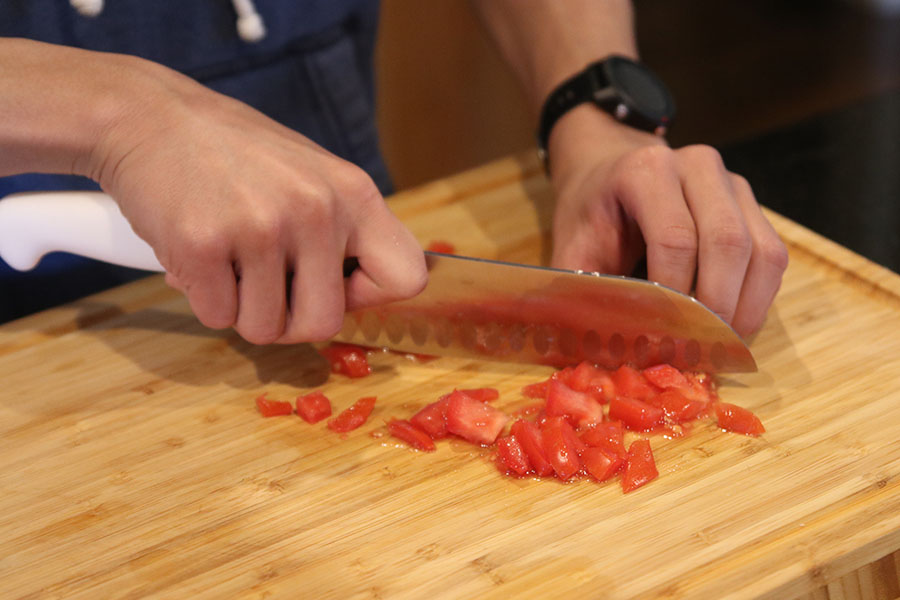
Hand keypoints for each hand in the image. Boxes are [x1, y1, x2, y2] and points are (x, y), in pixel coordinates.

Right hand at [89, 58, 426, 343]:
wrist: (149, 116)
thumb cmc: (235, 155)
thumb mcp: (312, 176)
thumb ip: (343, 232)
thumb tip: (359, 296)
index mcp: (353, 193)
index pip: (408, 276)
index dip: (369, 296)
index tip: (336, 285)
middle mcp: (315, 209)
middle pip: (324, 324)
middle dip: (290, 320)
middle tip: (264, 286)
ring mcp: (259, 227)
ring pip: (264, 329)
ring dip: (241, 308)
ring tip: (226, 258)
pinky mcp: (202, 245)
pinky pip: (216, 317)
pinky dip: (203, 299)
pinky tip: (197, 254)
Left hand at [546, 106, 788, 336]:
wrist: (608, 168)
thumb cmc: (590, 214)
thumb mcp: (572, 248)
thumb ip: (581, 293)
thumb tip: (596, 353)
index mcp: (646, 171)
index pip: (675, 239)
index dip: (674, 296)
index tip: (663, 339)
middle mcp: (697, 166)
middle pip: (727, 242)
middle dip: (716, 306)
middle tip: (698, 350)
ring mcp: (731, 182)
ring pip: (762, 250)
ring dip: (745, 307)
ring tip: (719, 345)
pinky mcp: (751, 204)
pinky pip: (772, 255)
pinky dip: (758, 297)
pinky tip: (733, 325)